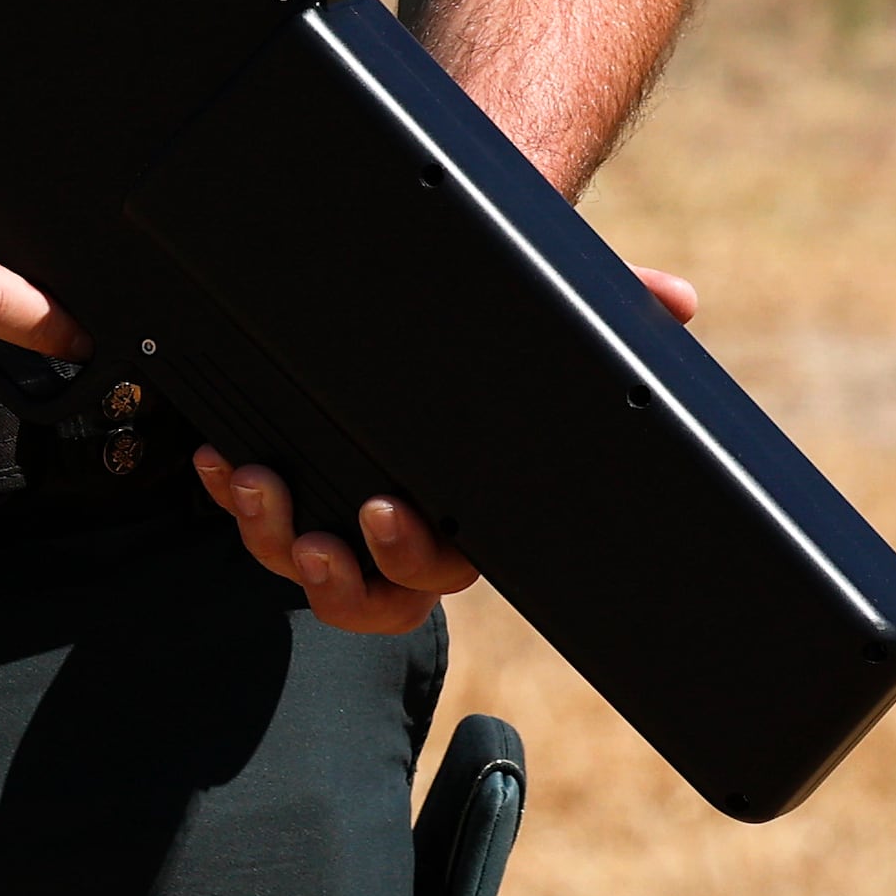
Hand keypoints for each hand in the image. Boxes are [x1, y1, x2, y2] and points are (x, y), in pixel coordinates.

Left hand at [196, 265, 698, 633]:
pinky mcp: (286, 481)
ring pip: (298, 564)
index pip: (441, 565)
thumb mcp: (538, 319)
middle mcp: (393, 526)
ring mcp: (333, 509)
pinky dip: (227, 491)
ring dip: (268, 535)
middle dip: (334, 575)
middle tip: (315, 533)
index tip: (386, 511)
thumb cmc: (484, 336)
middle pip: (365, 595)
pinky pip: (251, 514)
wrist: (412, 306)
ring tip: (252, 481)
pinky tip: (215, 452)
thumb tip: (679, 300)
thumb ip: (607, 308)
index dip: (408, 557)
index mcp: (459, 510)